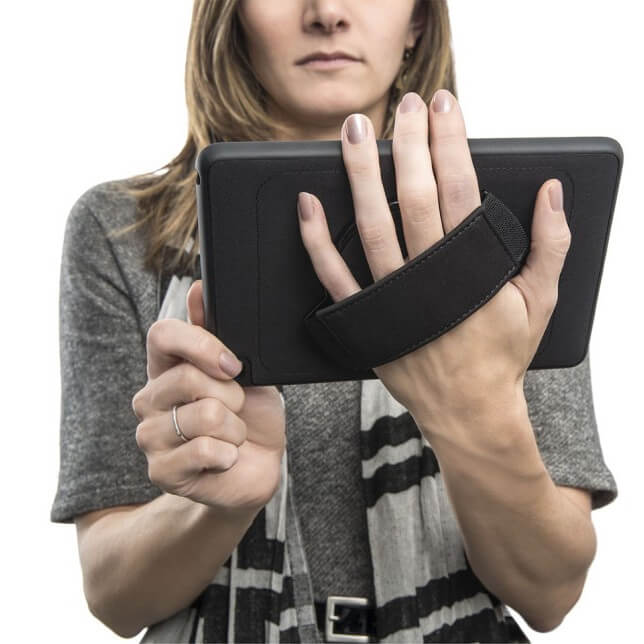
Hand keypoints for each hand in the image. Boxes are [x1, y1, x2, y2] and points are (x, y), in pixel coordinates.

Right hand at [132, 279, 285, 515]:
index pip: (162, 334)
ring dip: (235, 428)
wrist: (259, 464)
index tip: (235, 366)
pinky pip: (204, 450)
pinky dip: (229, 454)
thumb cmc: (250, 414)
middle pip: (189, 377)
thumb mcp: (244, 369)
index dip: (201, 345)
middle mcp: (150, 398)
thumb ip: (218, 333)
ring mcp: (151, 436)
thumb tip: (198, 289)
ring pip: (204, 416)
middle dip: (233, 396)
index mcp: (166, 367)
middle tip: (237, 409)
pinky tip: (226, 458)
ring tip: (232, 435)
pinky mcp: (161, 471)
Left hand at [295, 89, 570, 423]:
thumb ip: (550, 244)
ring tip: (353, 133)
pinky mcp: (365, 317)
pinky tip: (306, 204)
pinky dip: (316, 240)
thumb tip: (551, 193)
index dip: (450, 141)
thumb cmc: (501, 356)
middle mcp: (426, 275)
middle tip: (403, 105)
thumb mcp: (540, 301)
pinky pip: (333, 275)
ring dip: (359, 175)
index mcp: (469, 266)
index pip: (458, 187)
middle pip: (412, 195)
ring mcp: (391, 296)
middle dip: (407, 144)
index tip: (443, 105)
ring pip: (370, 225)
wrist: (467, 410)